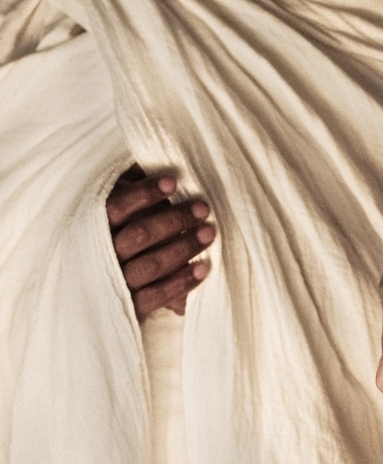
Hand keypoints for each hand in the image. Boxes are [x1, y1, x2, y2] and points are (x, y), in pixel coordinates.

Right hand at [107, 167, 214, 319]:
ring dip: (184, 248)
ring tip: (209, 233)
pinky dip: (182, 282)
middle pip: (140, 235)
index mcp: (93, 225)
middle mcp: (102, 254)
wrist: (93, 283)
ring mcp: (115, 281)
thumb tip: (156, 158)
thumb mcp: (115, 201)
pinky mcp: (129, 305)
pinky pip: (157, 295)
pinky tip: (204, 268)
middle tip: (203, 208)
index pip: (116, 207)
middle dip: (175, 220)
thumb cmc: (116, 229)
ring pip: (151, 265)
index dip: (144, 194)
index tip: (172, 182)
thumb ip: (130, 183)